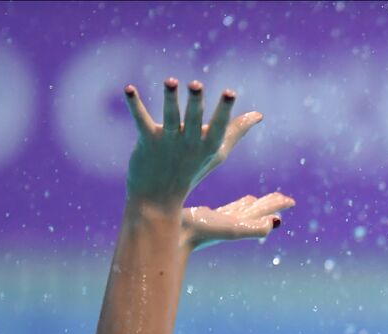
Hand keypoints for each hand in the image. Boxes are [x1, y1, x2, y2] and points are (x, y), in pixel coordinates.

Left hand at [123, 78, 263, 207]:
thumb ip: (236, 130)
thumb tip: (259, 115)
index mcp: (209, 145)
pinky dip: (135, 104)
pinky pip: (141, 119)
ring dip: (169, 98)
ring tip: (170, 81)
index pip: (219, 125)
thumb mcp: (218, 152)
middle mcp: (190, 143)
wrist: (159, 197)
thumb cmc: (191, 170)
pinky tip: (128, 89)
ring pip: (170, 116)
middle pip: (193, 118)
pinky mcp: (147, 141)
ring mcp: (168, 142)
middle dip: (195, 101)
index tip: (230, 93)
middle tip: (196, 84)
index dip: (224, 109)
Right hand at [182, 192, 294, 250]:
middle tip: (284, 199)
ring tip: (260, 200)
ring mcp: (219, 221)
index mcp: (241, 224)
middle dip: (269, 204)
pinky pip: (228, 210)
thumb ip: (254, 227)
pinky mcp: (206, 218)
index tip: (291, 201)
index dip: (276, 205)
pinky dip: (238, 205)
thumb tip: (274, 224)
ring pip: (242, 210)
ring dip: (254, 205)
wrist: (173, 235)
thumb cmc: (201, 231)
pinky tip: (242, 202)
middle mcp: (232, 223)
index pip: (262, 212)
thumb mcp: (231, 228)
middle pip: (256, 211)